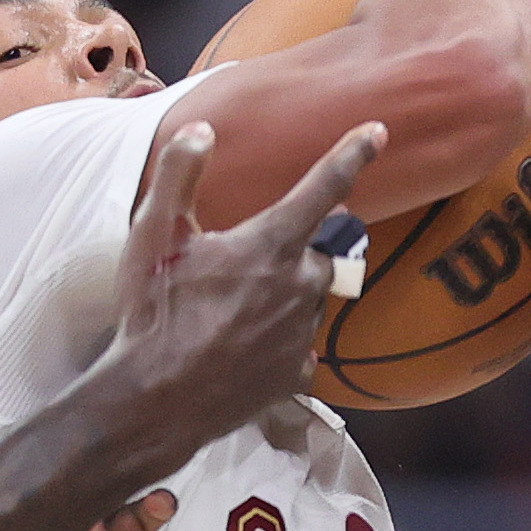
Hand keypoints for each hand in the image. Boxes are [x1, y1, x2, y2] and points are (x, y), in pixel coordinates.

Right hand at [106, 119, 382, 453]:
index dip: (352, 154)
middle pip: (324, 254)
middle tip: (263, 259)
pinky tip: (251, 351)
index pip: (325, 186)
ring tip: (244, 309)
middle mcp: (300, 285)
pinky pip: (300, 351)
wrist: (153, 400)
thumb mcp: (154, 234)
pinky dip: (283, 346)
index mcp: (271, 243)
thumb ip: (179, 174)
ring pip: (312, 302)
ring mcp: (301, 333)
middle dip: (303, 251)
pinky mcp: (293, 375)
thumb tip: (201, 131)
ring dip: (291, 296)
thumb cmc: (154, 312)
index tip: (377, 133)